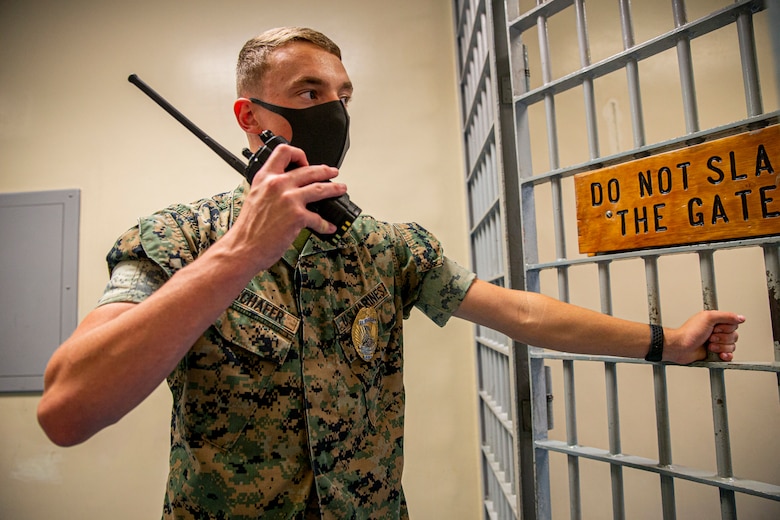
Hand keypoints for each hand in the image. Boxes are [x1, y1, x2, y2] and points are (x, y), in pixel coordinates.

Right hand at [233, 142, 347, 268]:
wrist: (243, 247)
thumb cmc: (247, 229)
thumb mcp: (255, 197)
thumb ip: (270, 189)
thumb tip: (287, 189)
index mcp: (265, 178)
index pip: (283, 152)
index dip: (298, 154)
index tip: (305, 162)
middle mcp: (277, 185)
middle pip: (308, 170)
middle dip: (325, 170)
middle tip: (332, 172)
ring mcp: (289, 199)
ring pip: (320, 188)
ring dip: (334, 188)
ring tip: (340, 189)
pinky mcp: (297, 216)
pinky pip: (319, 218)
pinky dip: (326, 224)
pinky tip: (329, 226)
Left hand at [665, 311, 744, 363]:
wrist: (681, 347)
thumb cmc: (689, 333)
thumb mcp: (708, 318)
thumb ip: (726, 316)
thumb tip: (741, 318)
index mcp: (716, 321)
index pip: (733, 324)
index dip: (725, 328)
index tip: (715, 328)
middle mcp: (717, 331)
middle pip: (734, 336)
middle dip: (722, 338)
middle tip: (709, 337)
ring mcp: (717, 343)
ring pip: (732, 346)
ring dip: (720, 347)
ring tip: (709, 345)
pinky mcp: (716, 353)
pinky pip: (729, 355)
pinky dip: (725, 355)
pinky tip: (718, 354)